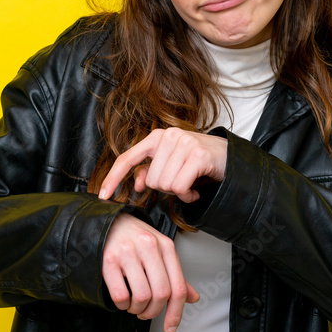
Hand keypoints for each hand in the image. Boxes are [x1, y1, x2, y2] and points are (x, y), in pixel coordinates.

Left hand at [98, 127, 227, 202]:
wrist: (229, 158)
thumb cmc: (197, 162)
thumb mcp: (170, 164)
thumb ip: (150, 171)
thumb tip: (135, 184)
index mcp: (157, 137)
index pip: (128, 158)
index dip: (113, 177)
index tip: (103, 194)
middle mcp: (169, 136)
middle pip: (150, 181)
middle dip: (165, 189)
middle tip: (181, 182)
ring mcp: (184, 144)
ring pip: (164, 185)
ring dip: (178, 192)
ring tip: (189, 184)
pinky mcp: (198, 156)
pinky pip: (180, 188)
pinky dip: (188, 195)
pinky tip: (195, 190)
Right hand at [101, 211, 199, 331]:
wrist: (108, 221)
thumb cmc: (135, 238)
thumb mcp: (160, 250)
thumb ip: (175, 275)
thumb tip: (193, 298)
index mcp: (166, 246)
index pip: (178, 287)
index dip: (176, 313)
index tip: (170, 327)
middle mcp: (149, 247)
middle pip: (161, 294)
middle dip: (153, 312)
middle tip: (145, 312)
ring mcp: (128, 252)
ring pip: (142, 296)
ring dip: (137, 309)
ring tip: (133, 305)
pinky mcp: (109, 259)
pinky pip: (120, 295)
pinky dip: (122, 305)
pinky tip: (122, 299)